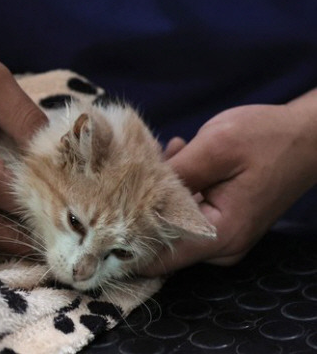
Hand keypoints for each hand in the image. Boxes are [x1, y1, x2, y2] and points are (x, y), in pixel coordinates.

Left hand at [141, 102, 316, 275]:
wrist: (308, 137)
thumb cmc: (268, 139)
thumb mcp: (216, 147)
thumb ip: (175, 173)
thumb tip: (136, 190)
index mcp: (220, 234)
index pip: (159, 258)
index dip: (126, 244)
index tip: (100, 222)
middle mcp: (221, 245)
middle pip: (162, 241)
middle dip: (139, 209)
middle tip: (128, 172)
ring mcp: (222, 235)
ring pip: (171, 223)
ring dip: (158, 192)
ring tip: (160, 155)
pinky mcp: (222, 221)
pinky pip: (186, 212)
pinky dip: (174, 189)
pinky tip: (175, 156)